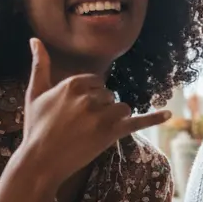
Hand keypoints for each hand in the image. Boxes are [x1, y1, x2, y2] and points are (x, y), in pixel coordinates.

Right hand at [15, 38, 168, 187]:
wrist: (39, 162)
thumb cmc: (36, 127)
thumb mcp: (35, 94)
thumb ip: (40, 65)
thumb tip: (35, 40)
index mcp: (74, 83)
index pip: (97, 83)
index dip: (89, 98)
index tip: (75, 113)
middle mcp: (89, 96)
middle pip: (110, 96)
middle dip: (100, 110)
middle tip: (79, 127)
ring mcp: (101, 114)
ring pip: (122, 108)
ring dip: (113, 120)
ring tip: (90, 133)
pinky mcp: (111, 133)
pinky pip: (137, 121)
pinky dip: (153, 118)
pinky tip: (168, 115)